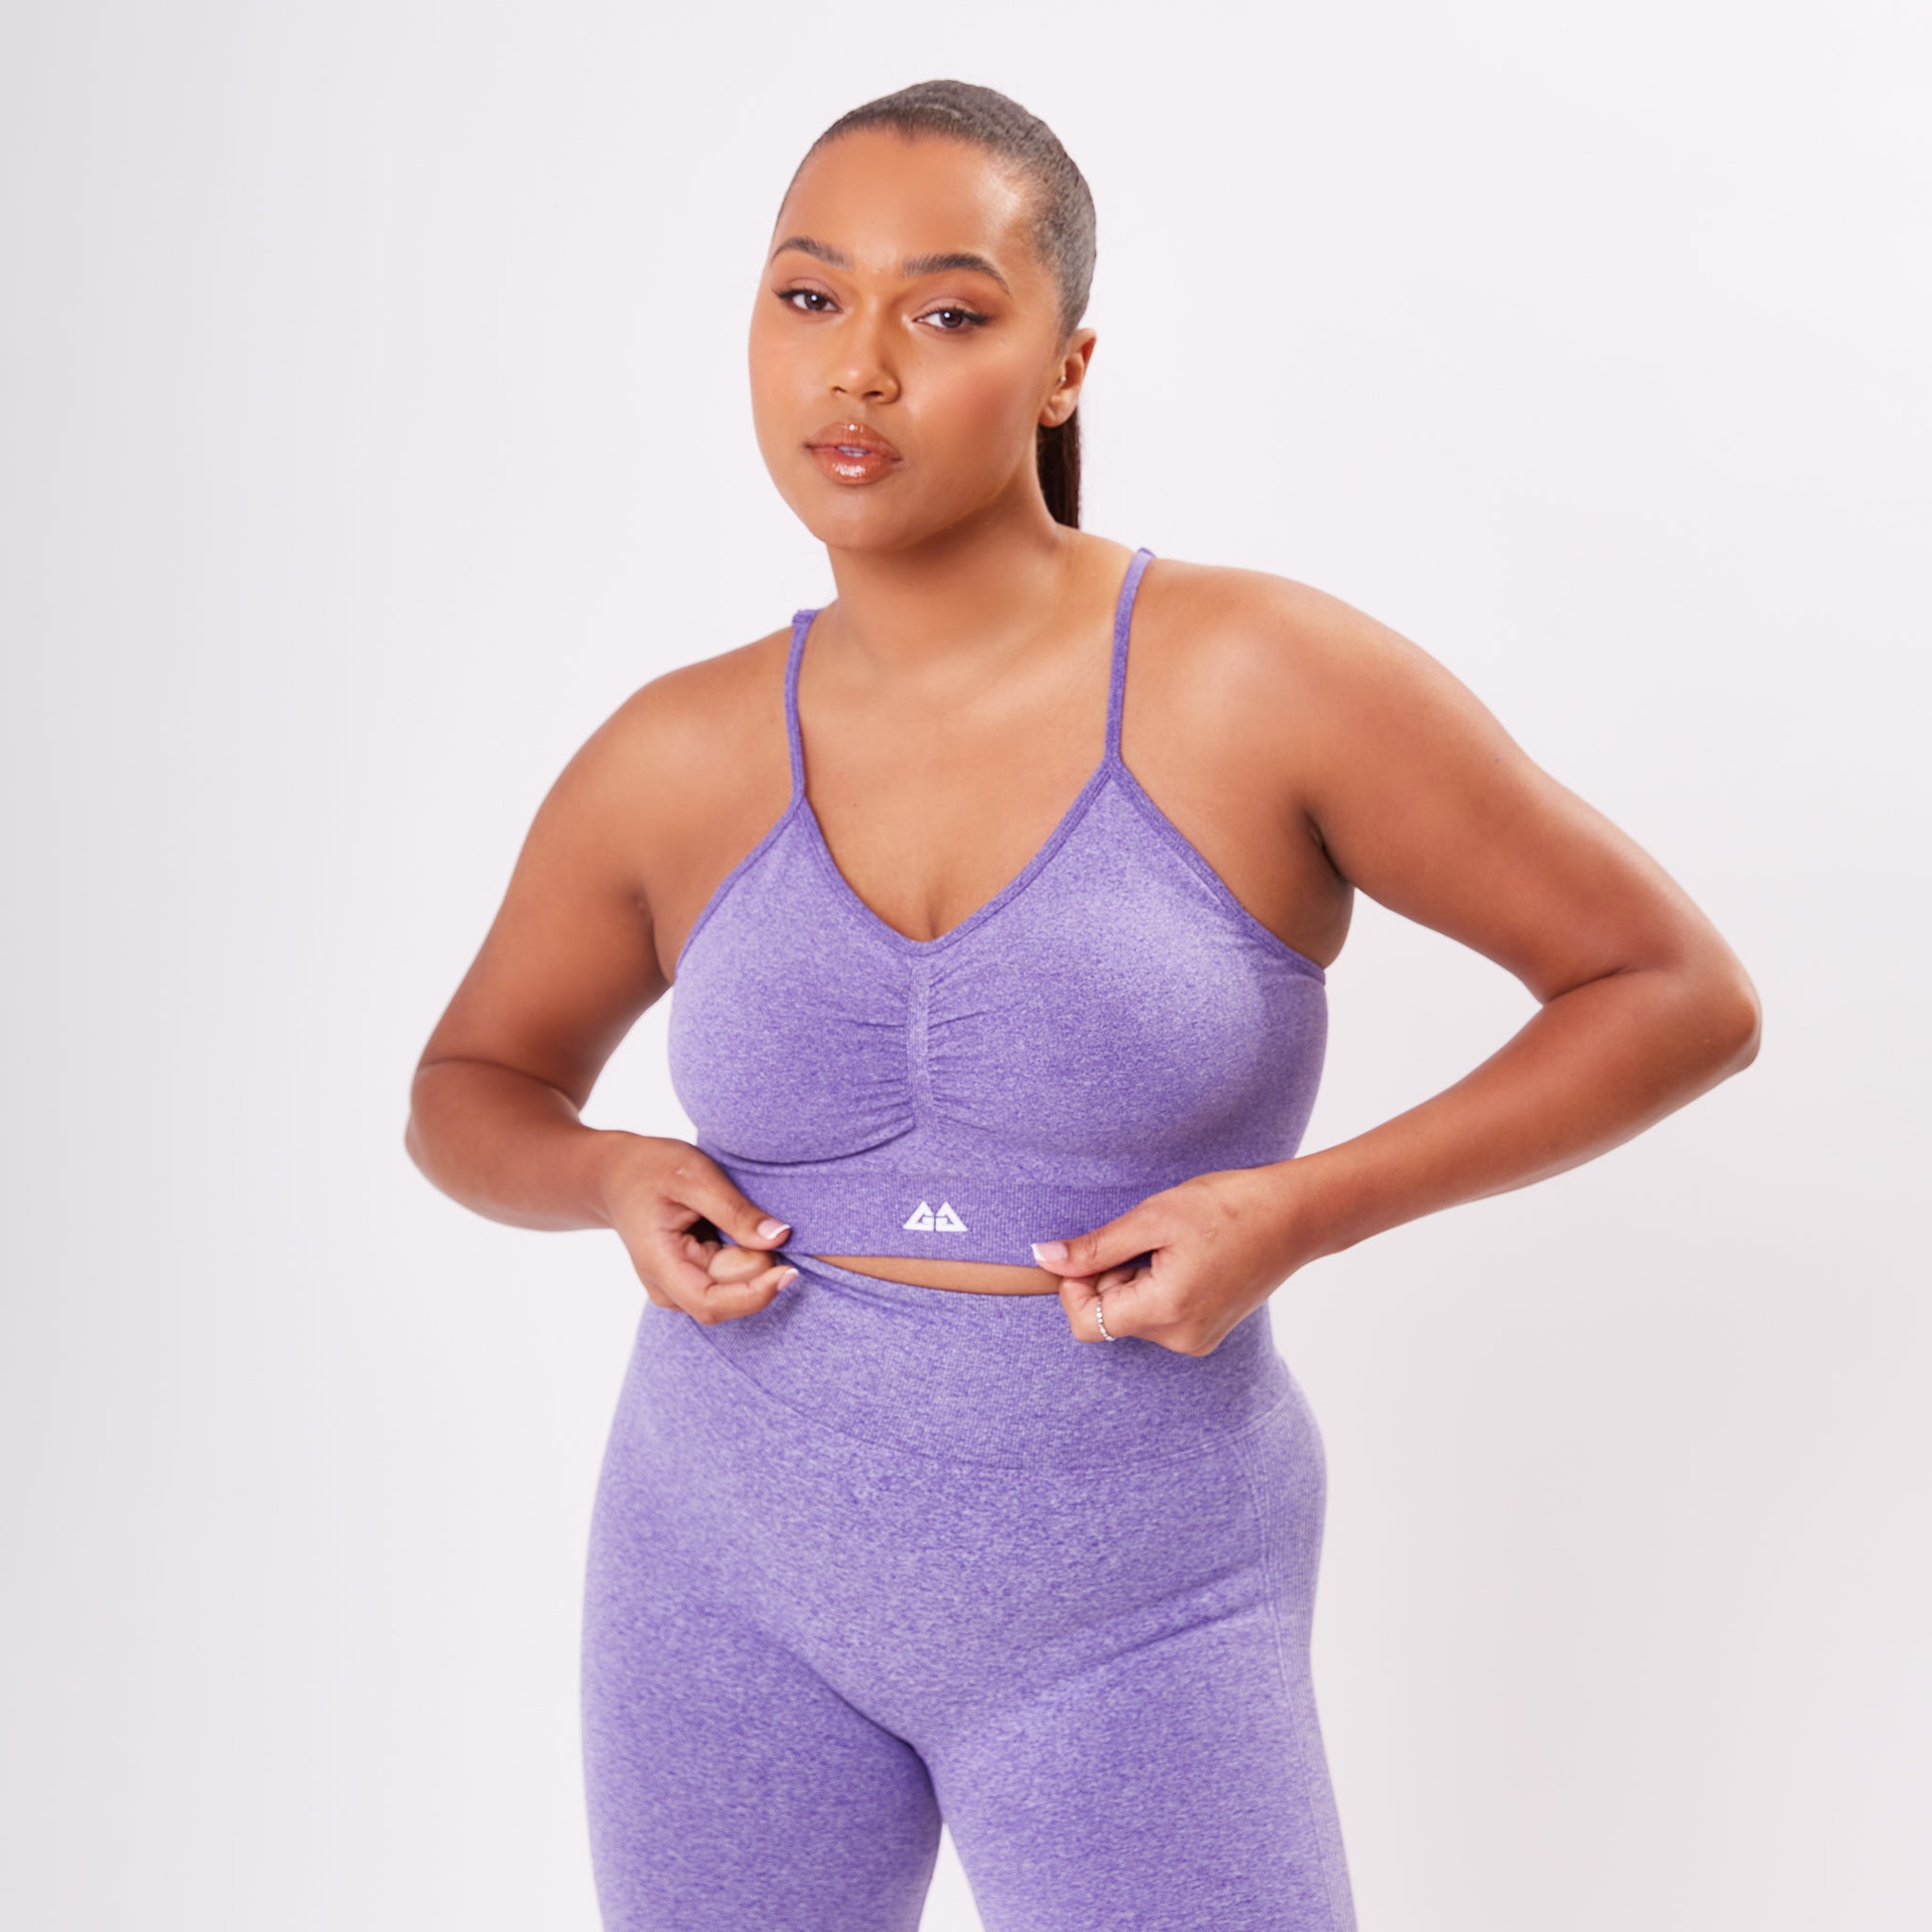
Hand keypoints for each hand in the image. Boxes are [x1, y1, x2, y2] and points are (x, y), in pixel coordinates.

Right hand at [601, 1137, 796, 1323]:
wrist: (617, 1175)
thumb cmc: (652, 1169)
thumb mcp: (694, 1175)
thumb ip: (734, 1210)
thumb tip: (779, 1238)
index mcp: (660, 1264)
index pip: (712, 1302)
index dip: (755, 1294)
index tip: (789, 1271)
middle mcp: (668, 1288)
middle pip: (732, 1292)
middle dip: (756, 1260)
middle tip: (755, 1214)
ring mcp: (679, 1289)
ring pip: (736, 1287)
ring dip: (751, 1258)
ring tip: (733, 1216)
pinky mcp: (692, 1282)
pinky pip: (732, 1279)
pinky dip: (744, 1256)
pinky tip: (732, 1229)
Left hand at [1029, 1165, 1312, 1354]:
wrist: (1295, 1215)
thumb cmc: (1228, 1207)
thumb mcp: (1153, 1218)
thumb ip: (1095, 1247)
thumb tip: (1045, 1259)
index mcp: (1165, 1312)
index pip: (1086, 1323)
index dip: (1076, 1286)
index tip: (1095, 1250)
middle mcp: (1181, 1339)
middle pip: (1110, 1318)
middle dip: (1112, 1277)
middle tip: (1147, 1239)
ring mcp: (1198, 1339)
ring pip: (1134, 1315)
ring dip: (1136, 1279)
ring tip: (1173, 1246)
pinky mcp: (1208, 1331)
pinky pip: (1160, 1315)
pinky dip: (1158, 1286)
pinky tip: (1187, 1257)